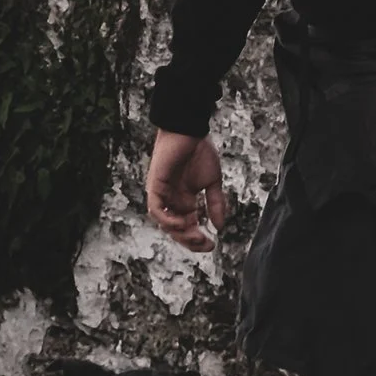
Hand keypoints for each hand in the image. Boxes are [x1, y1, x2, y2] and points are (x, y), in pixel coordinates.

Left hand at [147, 132, 225, 248]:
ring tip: (195, 234)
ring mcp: (162, 195)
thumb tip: (220, 227)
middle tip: (205, 243)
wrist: (190, 130)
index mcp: (184, 201)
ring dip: (179, 233)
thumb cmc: (199, 151)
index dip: (198, 239)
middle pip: (176, 230)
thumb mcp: (212, 182)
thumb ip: (215, 204)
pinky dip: (168, 219)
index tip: (213, 245)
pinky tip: (182, 222)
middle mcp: (172, 201)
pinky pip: (156, 210)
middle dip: (190, 240)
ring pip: (165, 224)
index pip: (188, 227)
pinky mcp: (155, 187)